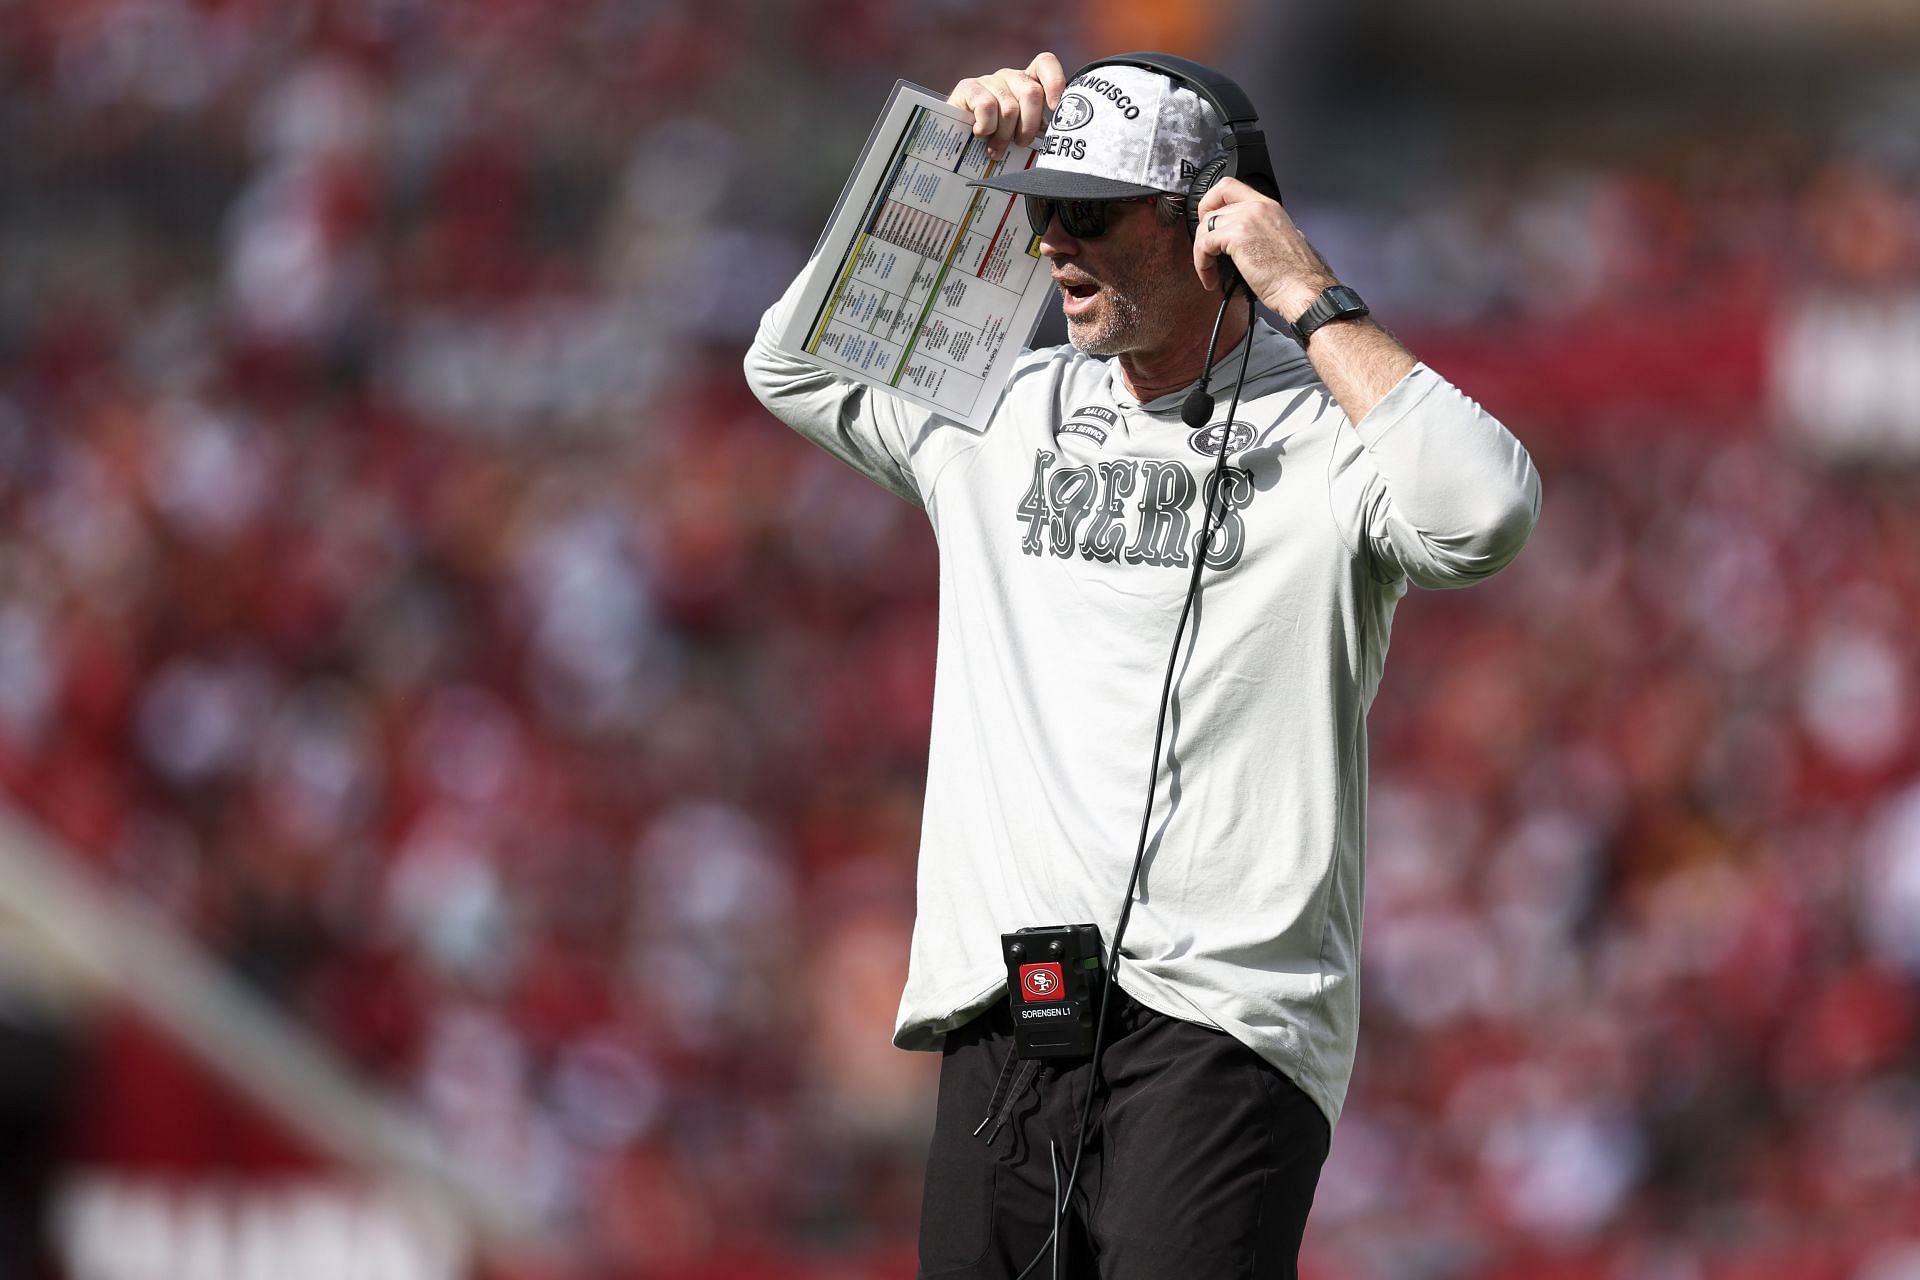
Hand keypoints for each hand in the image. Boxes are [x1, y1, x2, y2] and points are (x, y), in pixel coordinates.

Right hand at [947, 53, 1067, 160]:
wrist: (955, 145)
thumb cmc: (994, 141)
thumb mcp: (1019, 134)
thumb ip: (1036, 128)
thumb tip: (1052, 134)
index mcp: (1027, 83)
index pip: (1045, 65)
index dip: (1055, 82)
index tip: (1054, 108)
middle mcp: (1009, 77)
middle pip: (1032, 93)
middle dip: (1029, 126)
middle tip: (1019, 143)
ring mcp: (989, 80)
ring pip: (1010, 108)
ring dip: (1004, 135)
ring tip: (996, 148)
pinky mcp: (968, 87)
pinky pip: (987, 107)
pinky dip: (986, 127)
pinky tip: (980, 134)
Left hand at [1192, 178, 1340, 320]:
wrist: (1303, 288)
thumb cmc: (1297, 275)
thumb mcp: (1281, 241)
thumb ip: (1263, 232)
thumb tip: (1248, 241)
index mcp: (1269, 206)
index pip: (1229, 187)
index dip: (1211, 201)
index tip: (1207, 220)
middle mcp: (1257, 207)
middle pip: (1213, 207)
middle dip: (1202, 230)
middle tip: (1205, 250)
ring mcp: (1246, 218)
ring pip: (1205, 226)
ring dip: (1201, 252)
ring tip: (1210, 272)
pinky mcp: (1236, 236)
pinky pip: (1204, 245)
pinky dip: (1202, 263)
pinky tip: (1211, 278)